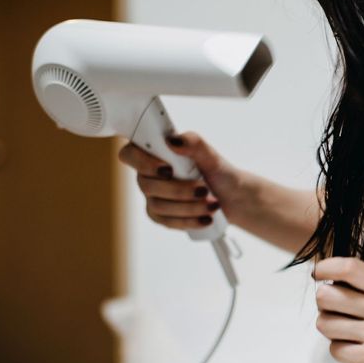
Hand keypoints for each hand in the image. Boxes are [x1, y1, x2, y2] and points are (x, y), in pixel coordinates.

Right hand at [117, 131, 252, 230]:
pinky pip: (166, 222)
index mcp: (155, 153)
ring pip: (157, 206)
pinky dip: (188, 221)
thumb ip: (193, 143)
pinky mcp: (161, 215)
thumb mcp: (211, 155)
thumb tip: (172, 140)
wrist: (233, 197)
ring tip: (213, 204)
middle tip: (204, 189)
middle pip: (146, 185)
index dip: (142, 162)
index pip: (130, 154)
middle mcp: (148, 174)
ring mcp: (153, 196)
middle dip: (178, 190)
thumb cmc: (220, 172)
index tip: (168, 169)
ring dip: (188, 207)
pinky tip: (206, 219)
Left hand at [312, 256, 363, 362]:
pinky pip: (334, 349)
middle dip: (324, 308)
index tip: (318, 273)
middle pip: (326, 296)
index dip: (326, 267)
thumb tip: (319, 273)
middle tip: (340, 316)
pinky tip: (356, 352)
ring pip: (324, 323)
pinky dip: (340, 352)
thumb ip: (355, 285)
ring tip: (350, 336)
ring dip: (330, 332)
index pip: (350, 267)